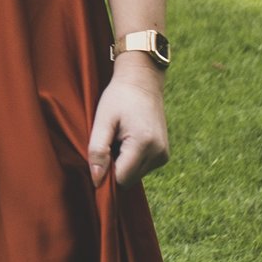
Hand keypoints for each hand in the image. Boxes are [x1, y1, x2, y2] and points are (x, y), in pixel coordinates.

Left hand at [89, 54, 168, 187]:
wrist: (142, 81)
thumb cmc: (119, 97)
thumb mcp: (103, 120)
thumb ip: (97, 151)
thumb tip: (97, 180)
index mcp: (144, 144)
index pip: (121, 179)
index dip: (104, 173)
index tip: (97, 155)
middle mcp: (159, 153)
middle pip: (128, 180)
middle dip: (113, 167)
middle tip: (109, 141)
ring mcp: (164, 155)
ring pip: (134, 176)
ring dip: (122, 163)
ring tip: (118, 138)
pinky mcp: (164, 154)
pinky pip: (142, 168)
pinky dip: (131, 160)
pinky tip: (127, 140)